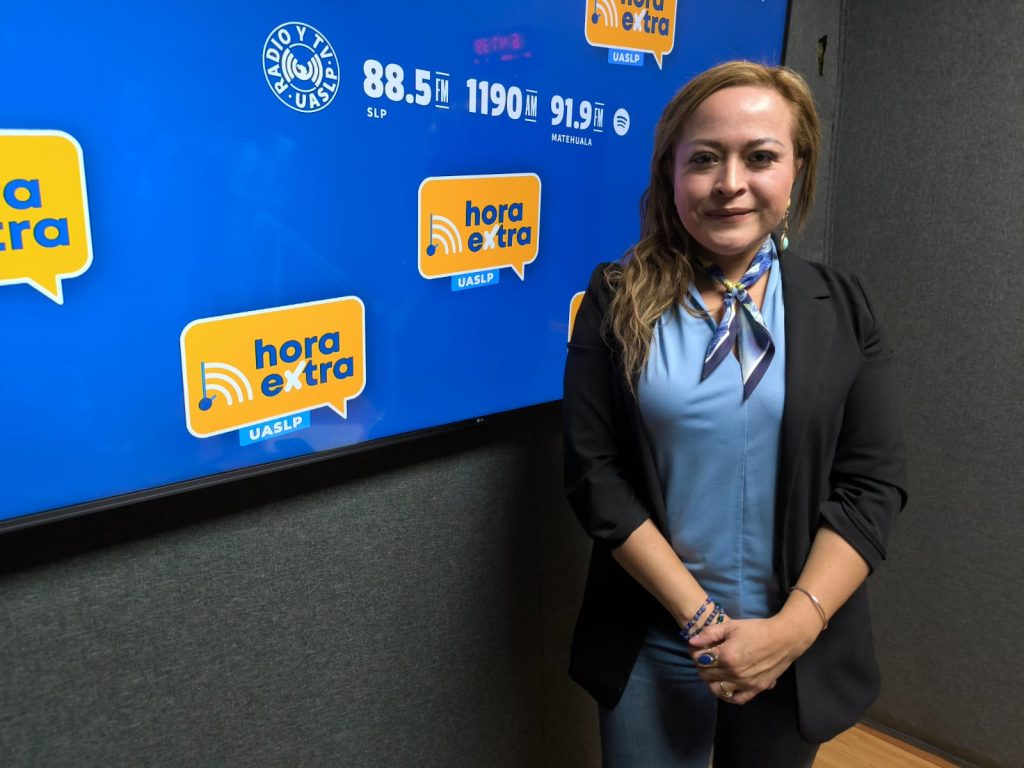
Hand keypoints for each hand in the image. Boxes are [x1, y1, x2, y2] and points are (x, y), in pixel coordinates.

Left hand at [688, 615, 815, 704]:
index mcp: (726, 655)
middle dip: (702, 665)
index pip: (700, 660)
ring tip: (713, 670)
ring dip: (711, 680)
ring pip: (717, 688)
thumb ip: (710, 634)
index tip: (698, 648)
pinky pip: (735, 699)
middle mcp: (734, 673)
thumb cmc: (757, 629)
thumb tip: (692, 641)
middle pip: (706, 674)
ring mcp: (744, 683)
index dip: (696, 653)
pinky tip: (725, 686)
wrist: (784, 639)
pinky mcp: (755, 689)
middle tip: (705, 658)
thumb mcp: (731, 626)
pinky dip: (727, 695)